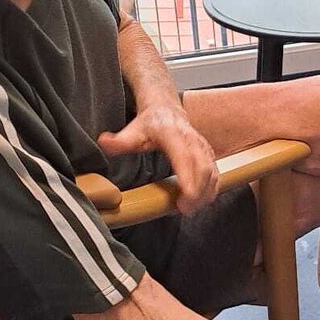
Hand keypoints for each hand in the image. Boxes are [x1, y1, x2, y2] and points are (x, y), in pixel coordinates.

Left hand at [98, 102, 218, 214]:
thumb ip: (119, 141)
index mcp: (174, 135)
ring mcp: (203, 147)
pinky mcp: (209, 154)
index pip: (186, 159)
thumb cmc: (149, 123)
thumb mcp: (132, 131)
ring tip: (191, 209)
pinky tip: (200, 202)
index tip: (185, 199)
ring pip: (212, 173)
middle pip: (204, 169)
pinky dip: (210, 190)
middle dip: (198, 193)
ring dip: (205, 194)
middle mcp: (192, 140)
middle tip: (185, 210)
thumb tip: (104, 142)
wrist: (166, 108)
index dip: (189, 180)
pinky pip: (215, 174)